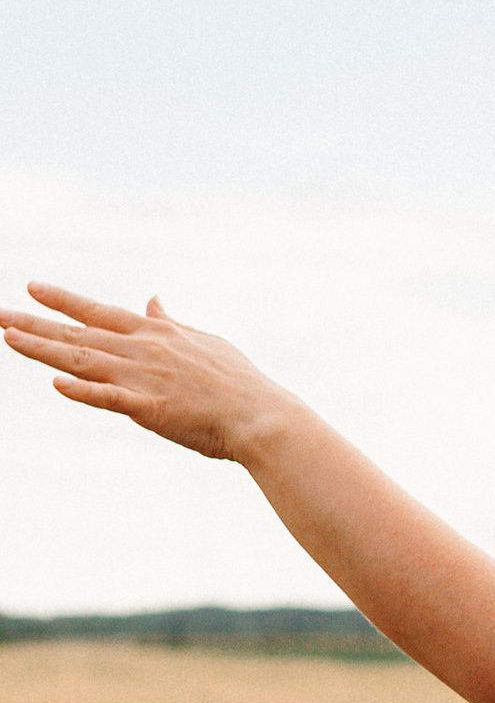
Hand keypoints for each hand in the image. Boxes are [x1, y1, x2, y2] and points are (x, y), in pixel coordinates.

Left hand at [1, 283, 299, 462]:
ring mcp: (145, 379)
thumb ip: (172, 323)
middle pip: (79, 336)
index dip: (65, 300)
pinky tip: (55, 385)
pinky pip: (110, 399)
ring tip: (8, 337)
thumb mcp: (206, 342)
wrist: (262, 416)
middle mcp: (144, 351)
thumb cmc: (239, 383)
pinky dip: (83, 391)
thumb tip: (152, 301)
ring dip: (43, 349)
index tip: (32, 286)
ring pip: (83, 362)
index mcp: (157, 335)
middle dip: (35, 323)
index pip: (100, 312)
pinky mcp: (150, 408)